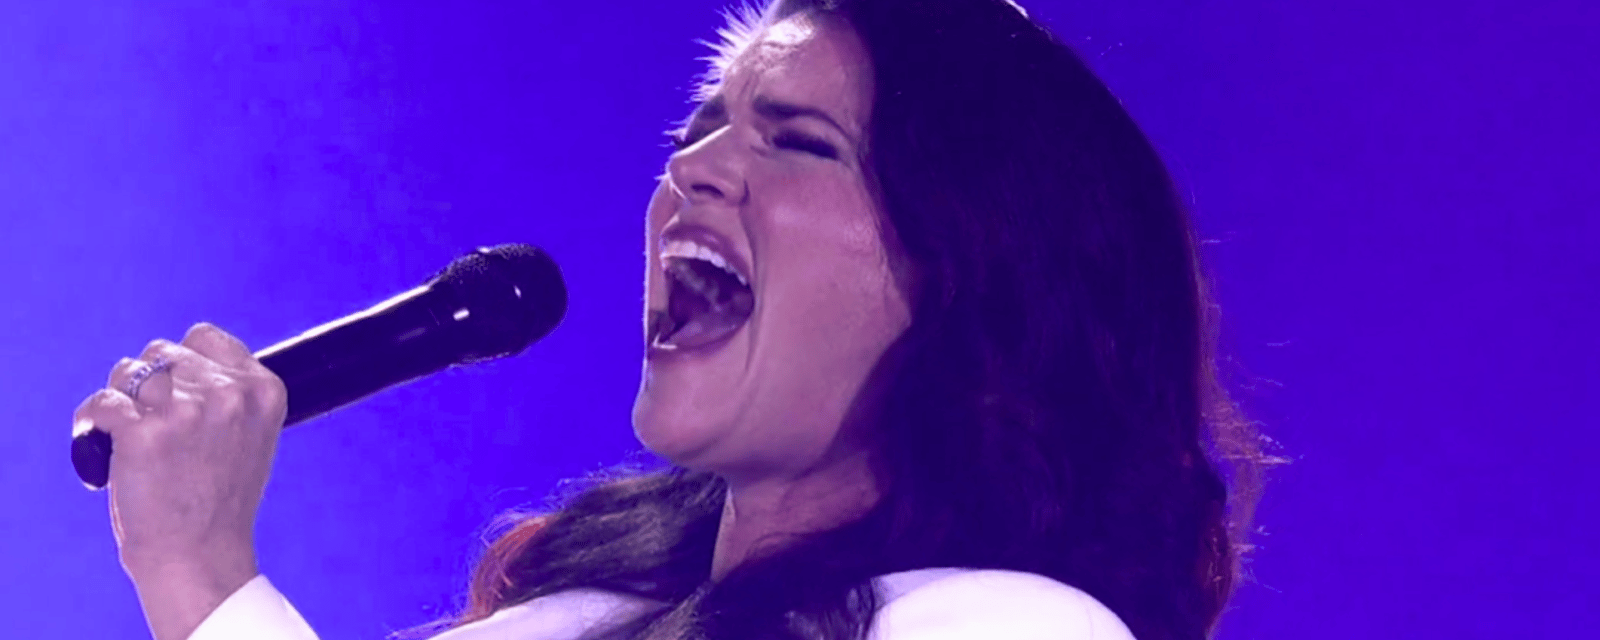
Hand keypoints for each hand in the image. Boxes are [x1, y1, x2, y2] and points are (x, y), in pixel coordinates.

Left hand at [72, 322, 287, 639]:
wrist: (199, 555)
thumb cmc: (219, 499)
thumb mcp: (252, 436)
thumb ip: (230, 394)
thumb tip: (177, 359)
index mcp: (264, 391)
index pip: (207, 337)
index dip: (185, 362)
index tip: (179, 393)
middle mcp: (229, 394)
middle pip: (164, 351)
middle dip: (151, 381)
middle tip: (152, 421)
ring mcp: (186, 411)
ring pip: (129, 370)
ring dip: (121, 396)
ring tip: (128, 432)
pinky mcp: (143, 433)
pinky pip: (102, 402)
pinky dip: (93, 421)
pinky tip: (101, 442)